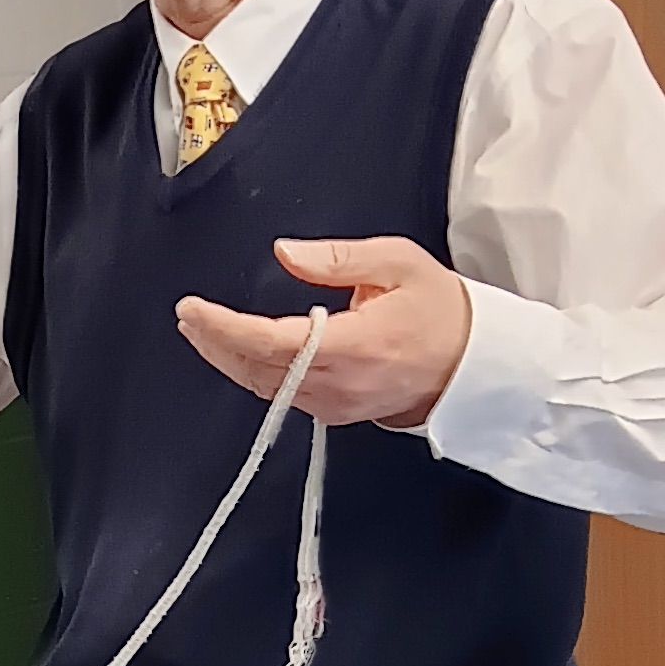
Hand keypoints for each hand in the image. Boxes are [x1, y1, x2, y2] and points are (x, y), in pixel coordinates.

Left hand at [175, 233, 473, 431]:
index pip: (268, 341)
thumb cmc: (442, 311)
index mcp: (353, 345)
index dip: (223, 327)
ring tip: (201, 331)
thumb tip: (285, 252)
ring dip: (227, 359)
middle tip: (188, 316)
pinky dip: (253, 372)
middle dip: (214, 342)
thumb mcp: (398, 263)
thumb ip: (337, 258)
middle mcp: (338, 383)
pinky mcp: (334, 413)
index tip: (193, 309)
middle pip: (255, 368)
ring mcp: (334, 404)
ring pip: (263, 386)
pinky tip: (238, 353)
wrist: (476, 364)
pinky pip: (281, 395)